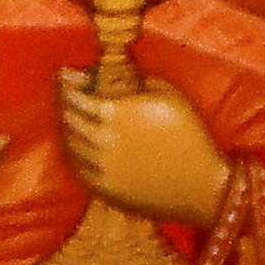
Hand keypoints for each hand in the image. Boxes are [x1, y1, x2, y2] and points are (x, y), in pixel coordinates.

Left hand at [52, 71, 233, 222]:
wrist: (200, 185)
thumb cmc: (190, 137)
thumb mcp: (171, 97)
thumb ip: (141, 81)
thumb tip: (122, 75)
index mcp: (114, 114)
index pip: (75, 97)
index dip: (67, 84)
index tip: (65, 75)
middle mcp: (99, 140)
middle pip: (67, 118)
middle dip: (64, 102)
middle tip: (67, 94)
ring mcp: (98, 167)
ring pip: (69, 143)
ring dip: (67, 127)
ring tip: (72, 116)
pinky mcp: (101, 189)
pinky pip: (76, 167)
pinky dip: (74, 152)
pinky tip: (79, 144)